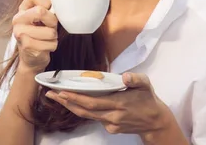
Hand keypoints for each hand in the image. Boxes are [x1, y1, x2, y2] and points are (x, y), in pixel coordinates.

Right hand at [12, 0, 58, 73]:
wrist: (31, 57)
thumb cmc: (38, 34)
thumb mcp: (42, 16)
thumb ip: (45, 1)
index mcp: (22, 9)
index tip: (50, 8)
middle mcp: (17, 20)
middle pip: (40, 11)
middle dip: (52, 21)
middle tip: (51, 25)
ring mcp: (20, 34)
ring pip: (50, 31)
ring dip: (54, 36)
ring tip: (46, 38)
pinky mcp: (27, 47)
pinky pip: (51, 44)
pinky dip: (52, 46)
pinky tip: (44, 46)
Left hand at [45, 72, 182, 140]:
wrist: (156, 121)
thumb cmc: (148, 99)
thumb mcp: (146, 84)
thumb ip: (136, 79)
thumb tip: (126, 76)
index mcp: (118, 104)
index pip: (92, 102)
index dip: (75, 98)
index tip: (61, 92)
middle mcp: (112, 116)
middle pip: (84, 110)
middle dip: (66, 102)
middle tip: (50, 94)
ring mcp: (111, 124)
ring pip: (87, 115)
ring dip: (70, 106)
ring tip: (56, 97)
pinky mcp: (111, 128)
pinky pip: (94, 118)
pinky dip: (83, 110)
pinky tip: (75, 102)